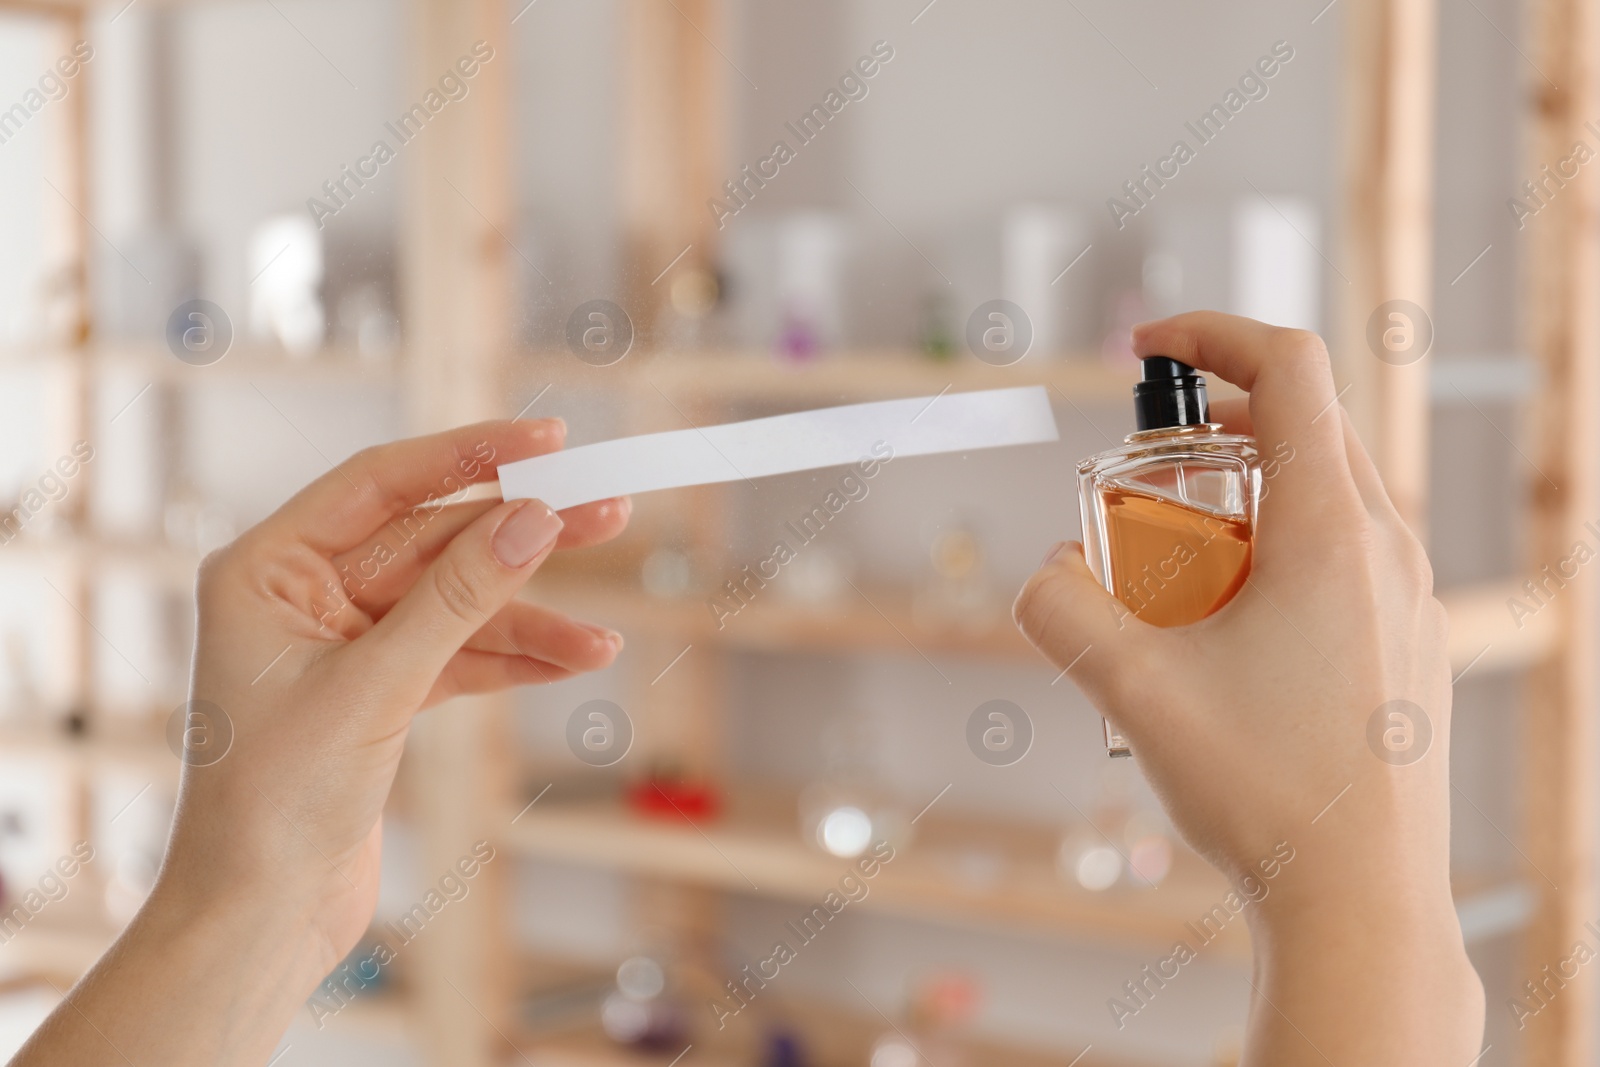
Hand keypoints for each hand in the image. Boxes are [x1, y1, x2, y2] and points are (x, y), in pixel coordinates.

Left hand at [15, 419, 628, 1066]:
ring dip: (531, 617)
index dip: (470, 456)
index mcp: (267, 568)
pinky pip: (459, 654)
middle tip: (606, 511)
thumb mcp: (375, 686)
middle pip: (433, 541)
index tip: (549, 441)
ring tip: (605, 635)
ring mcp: (343, 643)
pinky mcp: (379, 692)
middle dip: (520, 539)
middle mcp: (303, 594)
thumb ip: (458, 598)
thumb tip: (533, 520)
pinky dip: (514, 660)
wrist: (259, 916)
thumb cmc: (274, 802)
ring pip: (457, 603)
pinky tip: (573, 661)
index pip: (382, 482)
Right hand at [1013, 313, 1482, 1063]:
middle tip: (1140, 480)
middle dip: (1210, 431)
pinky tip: (1222, 635)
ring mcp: (1408, 597)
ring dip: (1237, 501)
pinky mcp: (1406, 642)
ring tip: (1174, 578)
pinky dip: (1271, 554)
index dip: (1212, 334)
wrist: (1361, 899)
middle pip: (1303, 427)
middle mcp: (1386, 548)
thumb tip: (1045, 570)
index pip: (1290, 368)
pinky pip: (1339, 556)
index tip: (1150, 348)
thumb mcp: (1131, 690)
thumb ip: (1061, 608)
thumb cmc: (1267, 793)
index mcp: (1332, 531)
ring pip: (1321, 495)